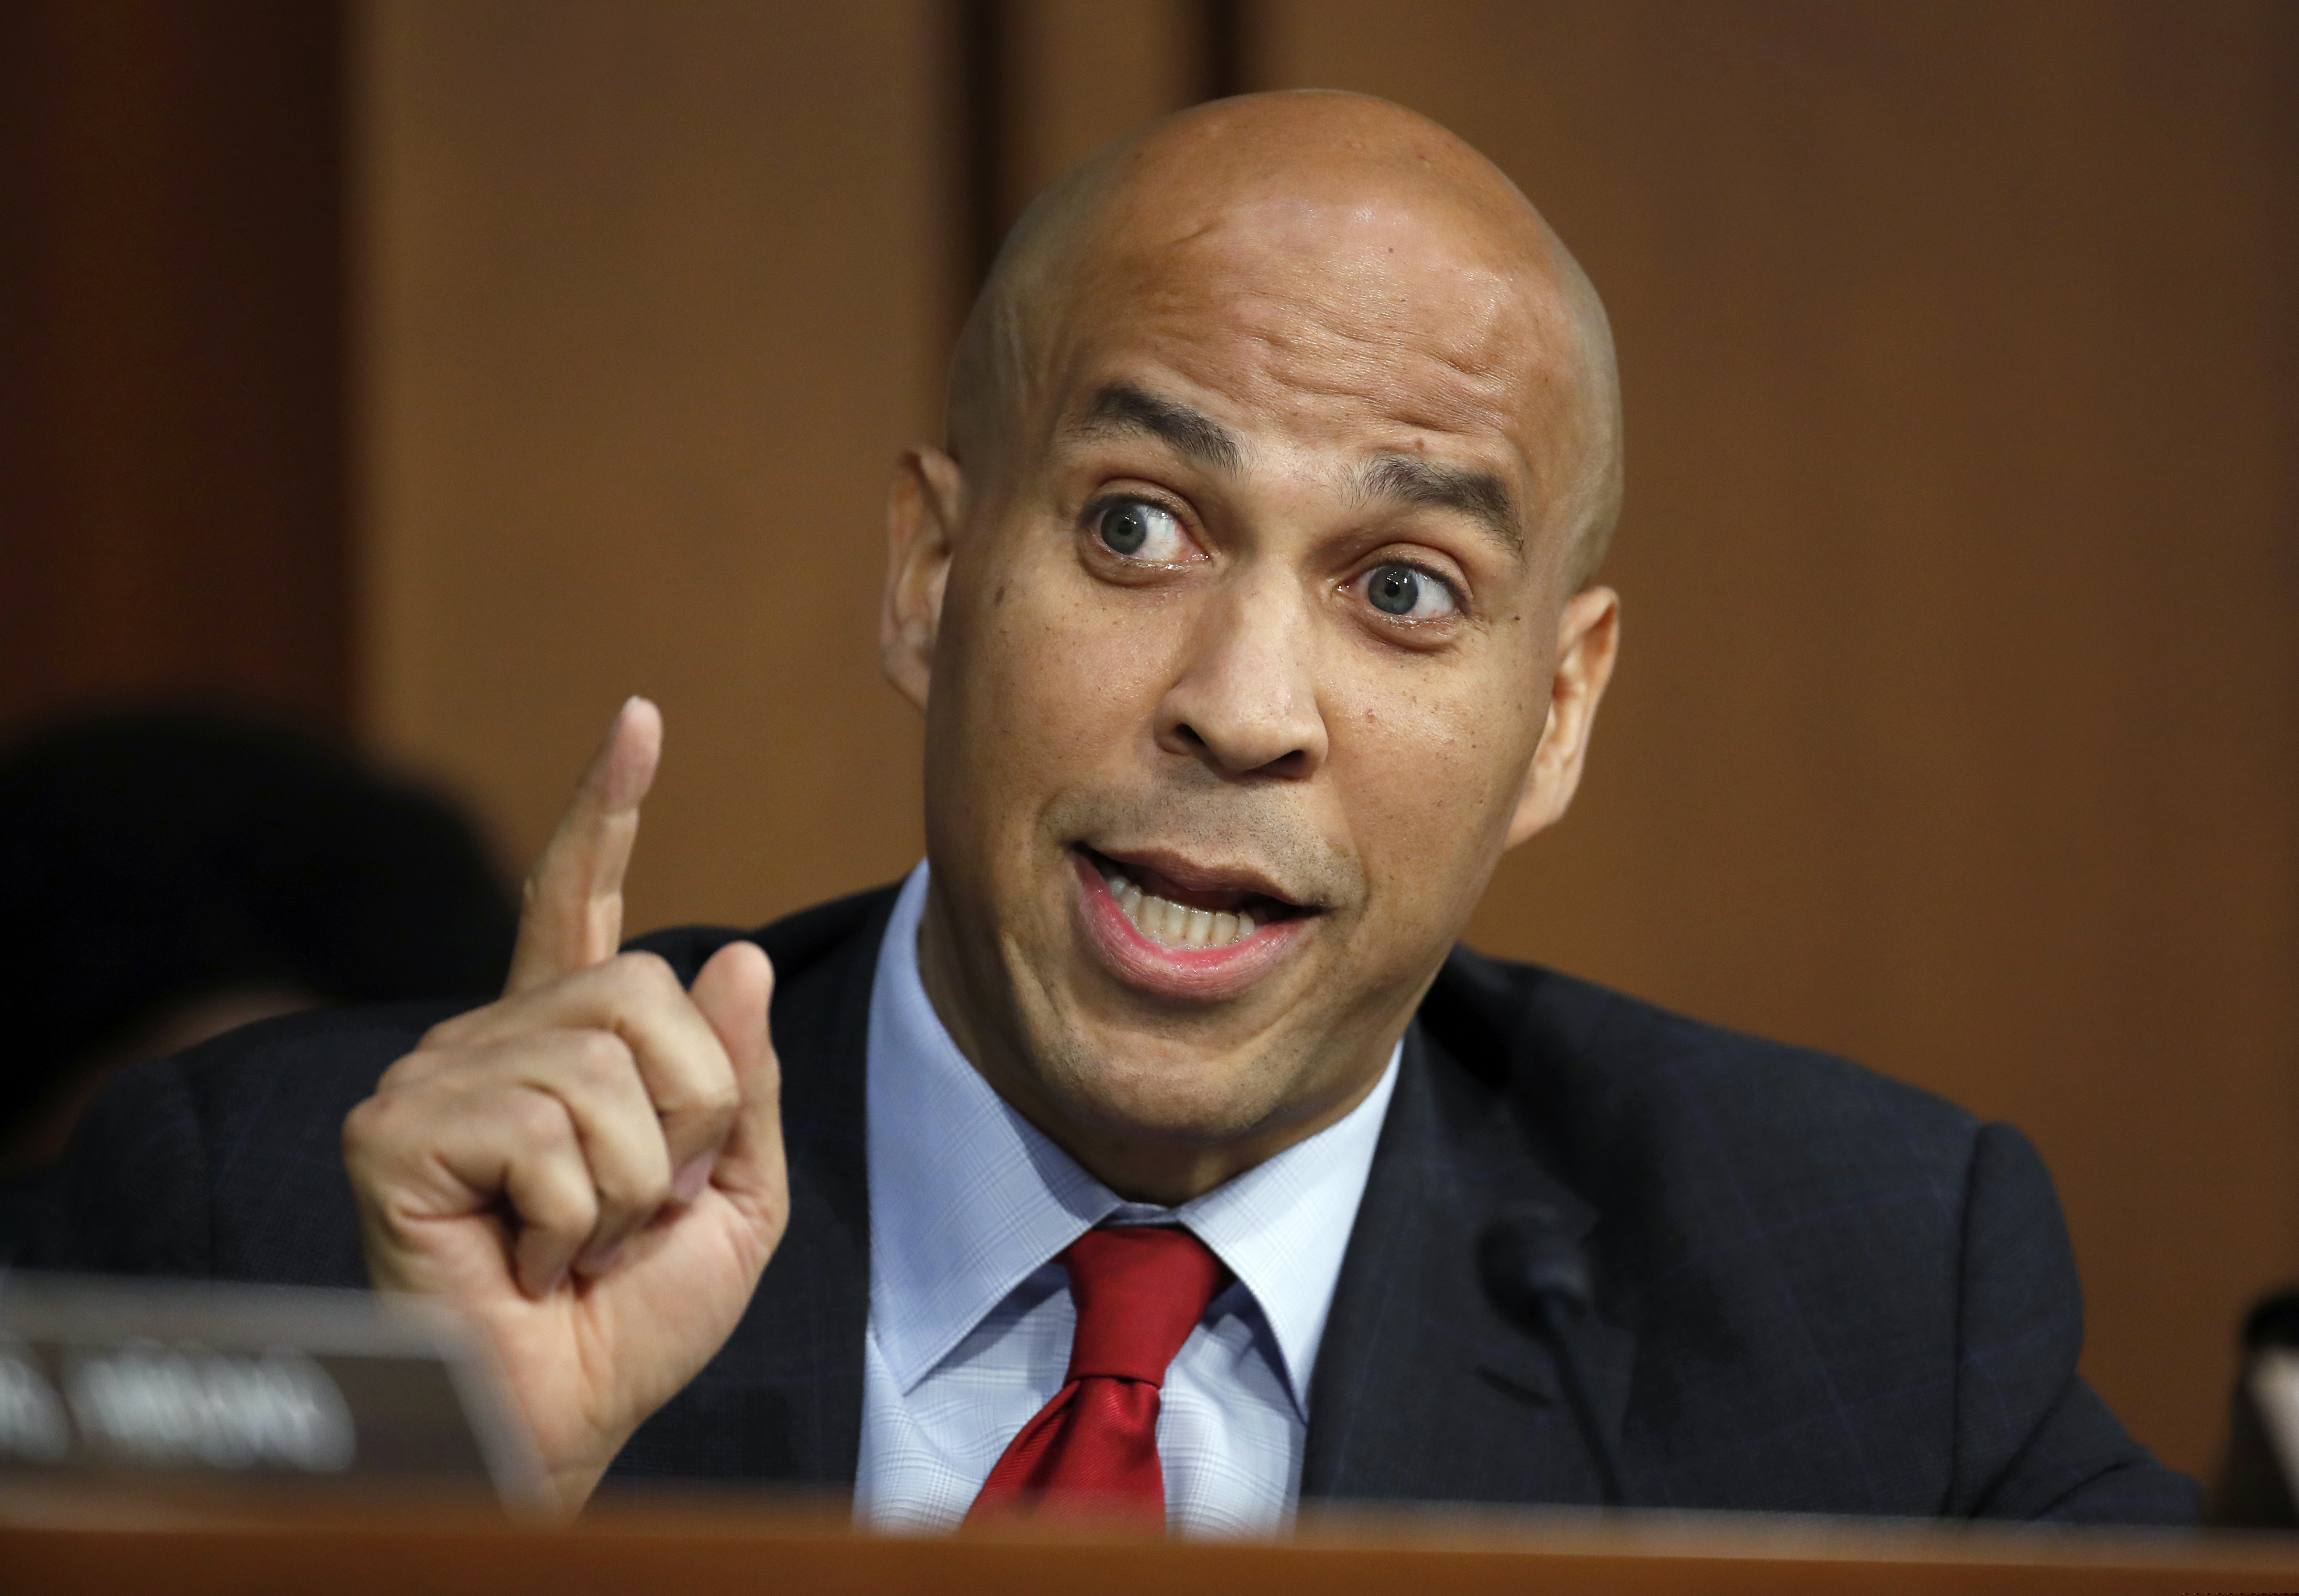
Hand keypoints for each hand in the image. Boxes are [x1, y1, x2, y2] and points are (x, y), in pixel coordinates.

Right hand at [344, 698, 786, 1510]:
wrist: (568, 1418)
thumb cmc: (638, 1319)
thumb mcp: (739, 1195)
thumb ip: (743, 1082)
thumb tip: (733, 953)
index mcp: (569, 1047)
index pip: (582, 904)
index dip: (607, 812)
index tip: (639, 720)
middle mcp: (492, 1041)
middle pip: (644, 994)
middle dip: (687, 1116)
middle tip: (637, 1209)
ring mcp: (434, 1079)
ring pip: (604, 1068)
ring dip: (631, 1184)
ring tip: (580, 1243)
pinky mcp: (393, 1132)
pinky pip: (545, 1133)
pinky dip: (573, 1219)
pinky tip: (531, 1260)